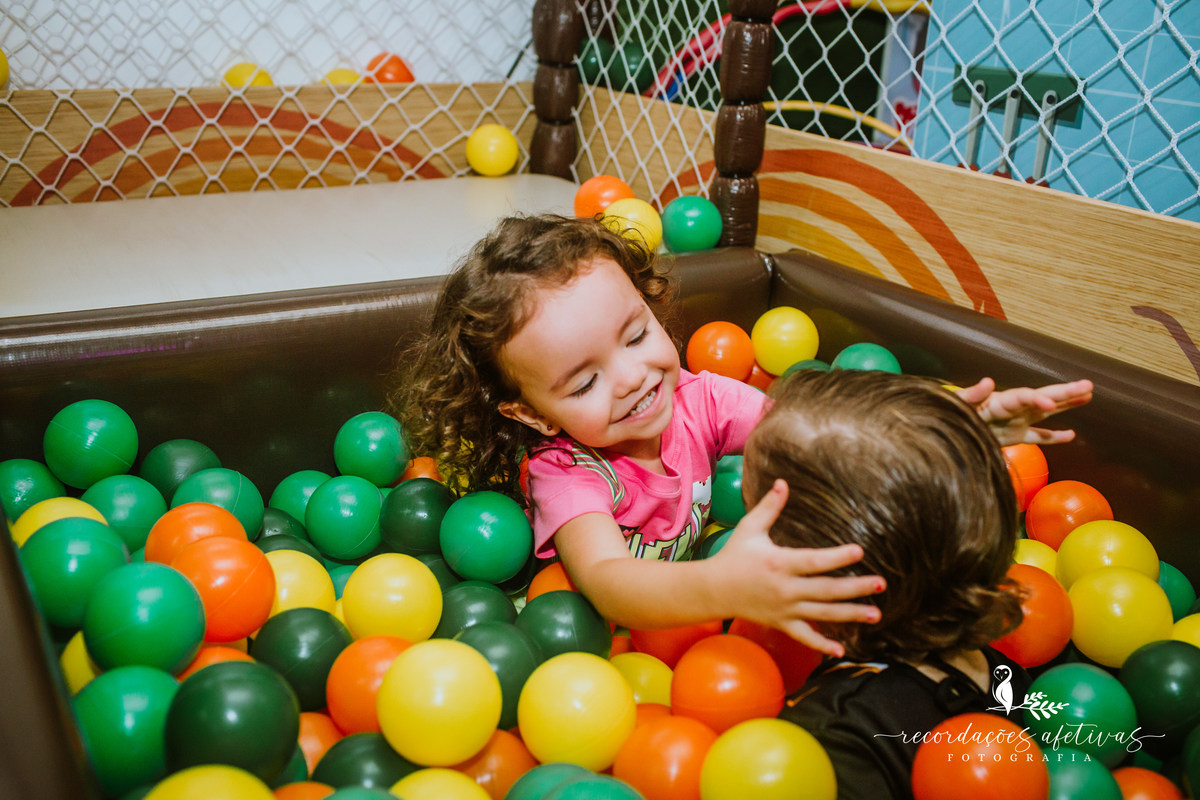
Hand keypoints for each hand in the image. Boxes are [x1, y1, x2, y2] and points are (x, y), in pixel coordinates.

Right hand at [713, 479, 884, 656]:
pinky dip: (822, 645)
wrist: (713, 590)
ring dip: (850, 614)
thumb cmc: (733, 555)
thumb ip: (769, 506)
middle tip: (881, 584)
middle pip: (826, 590)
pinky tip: (842, 651)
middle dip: (856, 588)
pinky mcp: (781, 623)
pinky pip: (804, 636)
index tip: (860, 551)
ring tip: (875, 614)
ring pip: (823, 614)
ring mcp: (784, 609)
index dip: (838, 557)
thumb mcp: (750, 528)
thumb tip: (783, 482)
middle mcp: (785, 588)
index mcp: (779, 563)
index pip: (814, 561)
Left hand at [957, 378, 1093, 445]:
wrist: (942, 430)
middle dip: (1064, 393)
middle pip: (1041, 398)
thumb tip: (987, 381)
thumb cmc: (948, 413)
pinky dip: (1053, 437)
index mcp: (998, 401)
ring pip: (1046, 413)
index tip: (1050, 405)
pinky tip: (1071, 435)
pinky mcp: (1013, 437)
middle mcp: (1012, 409)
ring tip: (1088, 395)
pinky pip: (1037, 436)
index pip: (1023, 397)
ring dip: (1066, 405)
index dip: (1036, 399)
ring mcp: (1015, 422)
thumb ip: (971, 394)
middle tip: (1088, 385)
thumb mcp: (957, 404)